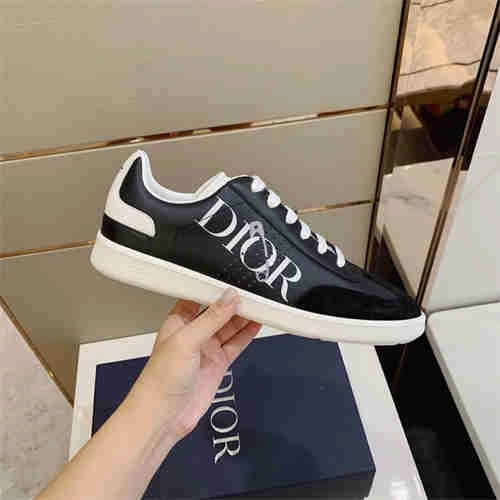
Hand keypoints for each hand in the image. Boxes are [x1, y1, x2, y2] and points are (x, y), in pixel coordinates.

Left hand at [127, 289, 260, 442]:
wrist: (164, 416)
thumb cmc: (162, 378)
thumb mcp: (187, 340)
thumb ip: (212, 318)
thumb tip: (230, 296)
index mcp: (179, 321)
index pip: (199, 296)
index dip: (215, 287)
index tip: (234, 277)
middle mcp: (193, 332)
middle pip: (218, 311)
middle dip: (234, 301)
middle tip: (254, 290)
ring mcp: (207, 348)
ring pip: (229, 327)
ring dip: (244, 316)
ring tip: (261, 303)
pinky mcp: (218, 363)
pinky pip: (236, 344)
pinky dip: (247, 334)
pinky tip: (257, 323)